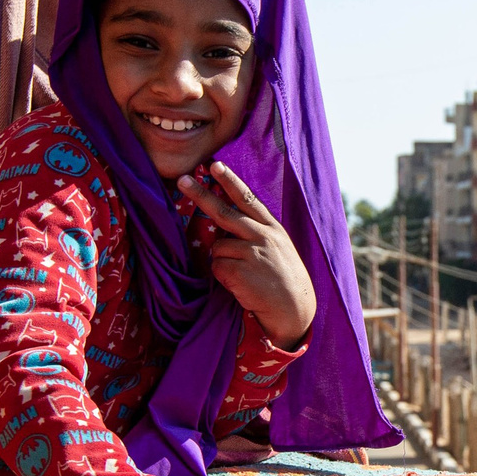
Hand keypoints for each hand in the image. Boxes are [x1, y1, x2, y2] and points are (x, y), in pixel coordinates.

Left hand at [180, 162, 316, 348]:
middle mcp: (262, 236)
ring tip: (243, 276)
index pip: (248, 199)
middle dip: (201, 194)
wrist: (295, 310)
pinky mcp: (240, 271)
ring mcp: (252, 252)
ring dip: (223, 261)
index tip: (215, 165)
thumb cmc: (285, 282)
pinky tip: (241, 286)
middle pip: (224, 211)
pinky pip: (217, 267)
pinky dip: (223, 277)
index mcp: (272, 229)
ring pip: (218, 247)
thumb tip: (228, 226)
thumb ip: (258, 235)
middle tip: (181, 180)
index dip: (230, 181)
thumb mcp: (279, 251)